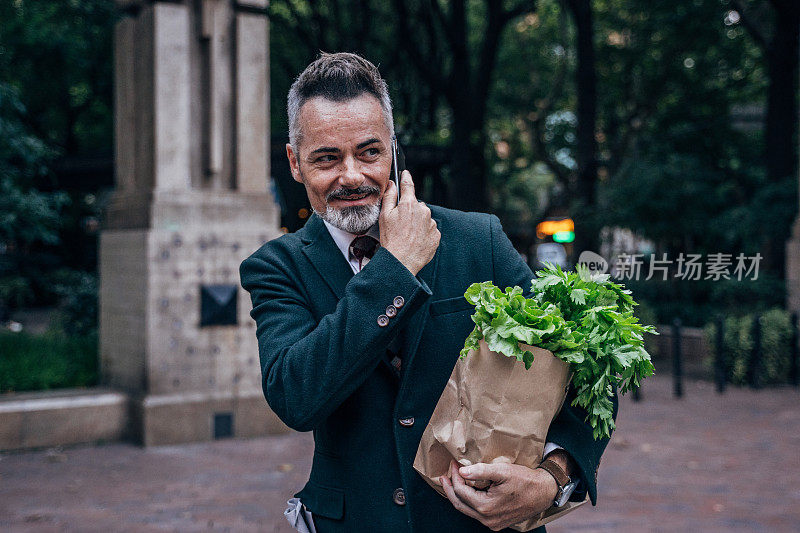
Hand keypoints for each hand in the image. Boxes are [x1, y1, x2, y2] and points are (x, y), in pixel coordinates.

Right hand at [379, 170, 439, 275]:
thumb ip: (389, 197)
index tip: (405, 173)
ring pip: (424, 218)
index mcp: (409, 204)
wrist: (401, 261)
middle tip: (401, 224)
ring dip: (418, 223)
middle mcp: (423, 211)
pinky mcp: (436, 234)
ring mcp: (431, 223)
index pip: (408, 185)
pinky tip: (415, 240)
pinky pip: (430, 229)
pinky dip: (424, 233)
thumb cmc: (391, 240)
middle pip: (417, 205)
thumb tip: (391, 184)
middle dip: (410, 211)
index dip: (406, 178)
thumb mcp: (384, 216)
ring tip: (408, 235)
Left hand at [440, 460, 557, 531]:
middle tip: (444, 476)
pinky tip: (468, 492)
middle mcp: (487, 520)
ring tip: (453, 482)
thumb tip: (462, 472)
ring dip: (459, 496)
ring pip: (467, 510)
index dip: (455, 476)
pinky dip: (469, 502)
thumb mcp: (503, 471)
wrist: (544, 492)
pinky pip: (477, 513)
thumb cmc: (525, 480)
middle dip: (450, 489)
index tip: (454, 464)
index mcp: (486, 507)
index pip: (461, 491)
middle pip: (460, 504)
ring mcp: (492, 524)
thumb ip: (481, 471)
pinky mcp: (497, 523)